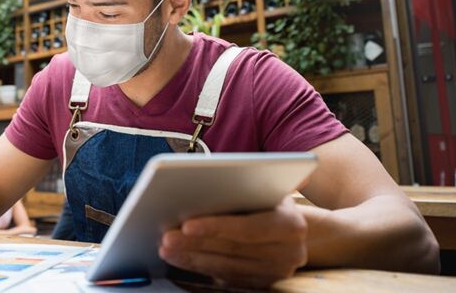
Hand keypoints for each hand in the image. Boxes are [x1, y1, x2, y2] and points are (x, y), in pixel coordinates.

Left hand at [159, 196, 307, 288]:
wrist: (295, 229)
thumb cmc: (271, 199)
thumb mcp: (267, 187)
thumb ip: (246, 186)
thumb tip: (211, 179)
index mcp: (291, 225)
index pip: (248, 228)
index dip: (216, 227)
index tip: (187, 225)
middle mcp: (289, 253)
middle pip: (232, 250)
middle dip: (195, 244)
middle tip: (166, 237)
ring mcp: (275, 272)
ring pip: (225, 267)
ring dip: (191, 258)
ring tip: (166, 247)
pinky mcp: (261, 283)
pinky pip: (224, 277)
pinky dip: (198, 267)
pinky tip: (179, 258)